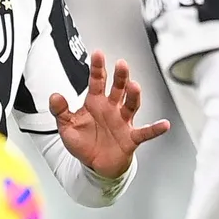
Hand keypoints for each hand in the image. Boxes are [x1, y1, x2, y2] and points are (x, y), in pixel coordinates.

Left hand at [49, 51, 170, 178]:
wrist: (95, 165)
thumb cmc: (84, 143)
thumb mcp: (66, 127)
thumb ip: (60, 111)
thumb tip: (54, 96)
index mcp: (95, 102)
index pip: (97, 81)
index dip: (97, 67)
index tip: (98, 54)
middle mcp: (111, 108)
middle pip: (118, 88)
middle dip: (120, 76)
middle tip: (121, 64)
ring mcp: (123, 122)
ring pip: (131, 105)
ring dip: (133, 96)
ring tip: (134, 86)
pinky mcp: (131, 138)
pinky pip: (145, 132)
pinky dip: (154, 129)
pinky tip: (163, 124)